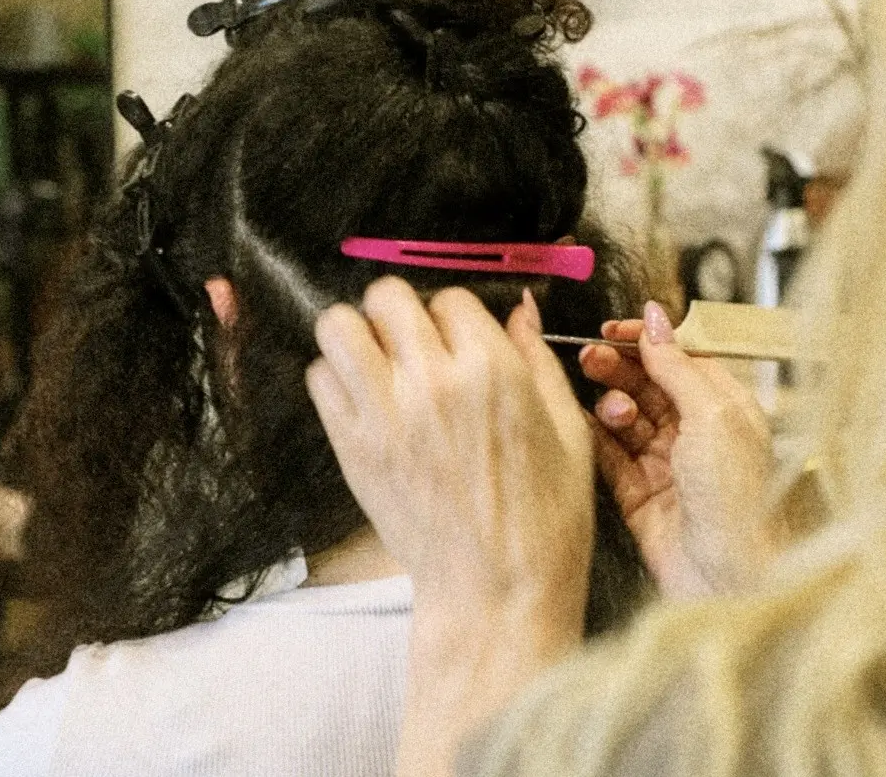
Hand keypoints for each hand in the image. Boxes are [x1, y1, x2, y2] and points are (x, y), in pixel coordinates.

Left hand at [306, 277, 594, 776]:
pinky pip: (318, 379)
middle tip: (408, 341)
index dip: (454, 316)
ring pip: (337, 326)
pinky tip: (362, 399)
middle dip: (398, 311)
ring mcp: (385, 413)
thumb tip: (521, 310)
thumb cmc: (545, 518)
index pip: (450, 298)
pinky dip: (334, 378)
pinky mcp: (352, 447)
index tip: (456, 341)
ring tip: (376, 362)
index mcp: (493, 371)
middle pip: (386, 296)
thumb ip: (538, 360)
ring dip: (356, 334)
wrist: (496, 590)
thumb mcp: (568, 431)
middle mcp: (433, 381)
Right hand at [580, 301, 775, 598]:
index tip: (612, 331)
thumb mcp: (712, 415)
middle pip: (648, 385)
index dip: (646, 342)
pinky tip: (587, 426)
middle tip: (592, 360)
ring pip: (626, 418)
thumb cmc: (740, 501)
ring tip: (612, 411)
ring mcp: (666, 465)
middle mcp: (697, 434)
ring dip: (612, 405)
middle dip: (620, 369)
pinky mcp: (639, 496)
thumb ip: (677, 365)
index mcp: (726, 408)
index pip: (680, 359)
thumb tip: (656, 317)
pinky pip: (609, 457)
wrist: (730, 578)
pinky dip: (596, 438)